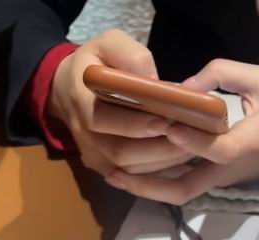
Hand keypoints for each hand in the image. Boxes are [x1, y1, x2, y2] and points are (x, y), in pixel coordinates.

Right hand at [48, 29, 187, 174]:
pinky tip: (179, 160)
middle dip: (157, 148)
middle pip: (119, 153)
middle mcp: (84, 136)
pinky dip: (157, 173)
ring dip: (161, 162)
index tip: (165, 120)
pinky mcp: (103, 168)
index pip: (102, 120)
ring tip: (192, 147)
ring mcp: (93, 156)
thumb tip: (154, 81)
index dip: (133, 124)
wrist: (66, 91)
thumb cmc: (92, 64)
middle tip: (190, 137)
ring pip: (128, 170)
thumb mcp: (106, 43)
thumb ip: (130, 55)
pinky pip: (131, 178)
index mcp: (80, 101)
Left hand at [105, 59, 258, 203]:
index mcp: (247, 144)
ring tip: (113, 175)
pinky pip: (180, 186)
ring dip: (145, 188)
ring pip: (179, 194)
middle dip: (147, 185)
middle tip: (114, 172)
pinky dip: (155, 182)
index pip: (218, 150)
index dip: (193, 142)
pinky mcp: (212, 181)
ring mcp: (218, 180)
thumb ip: (225, 74)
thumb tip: (185, 86)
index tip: (169, 127)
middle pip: (184, 190)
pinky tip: (130, 171)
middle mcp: (227, 170)